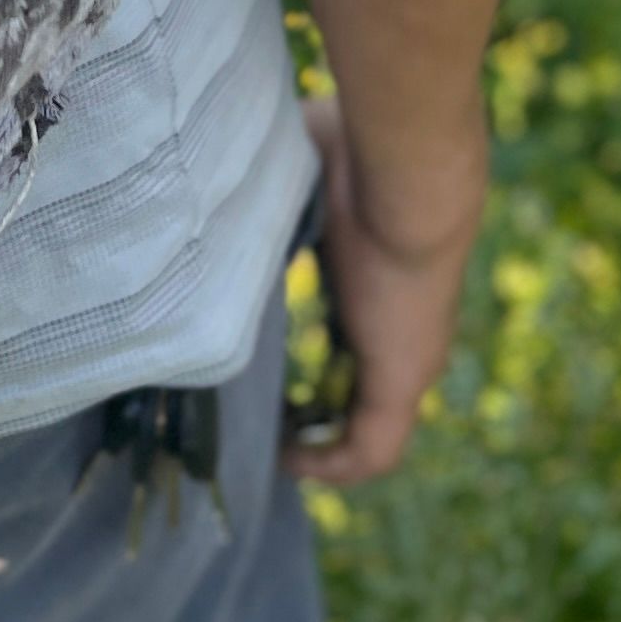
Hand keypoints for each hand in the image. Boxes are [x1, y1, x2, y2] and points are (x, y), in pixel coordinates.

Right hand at [283, 89, 484, 484]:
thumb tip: (214, 182)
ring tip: (260, 448)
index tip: (256, 374)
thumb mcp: (295, 179)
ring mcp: (406, 364)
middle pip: (355, 398)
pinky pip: (369, 452)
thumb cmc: (354, 155)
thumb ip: (264, 193)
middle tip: (248, 419)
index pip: (345, 345)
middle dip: (304, 415)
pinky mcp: (401, 383)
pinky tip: (286, 460)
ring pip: (363, 432)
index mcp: (377, 290)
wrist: (404, 175)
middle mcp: (398, 335)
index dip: (304, 366)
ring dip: (315, 447)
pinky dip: (329, 465)